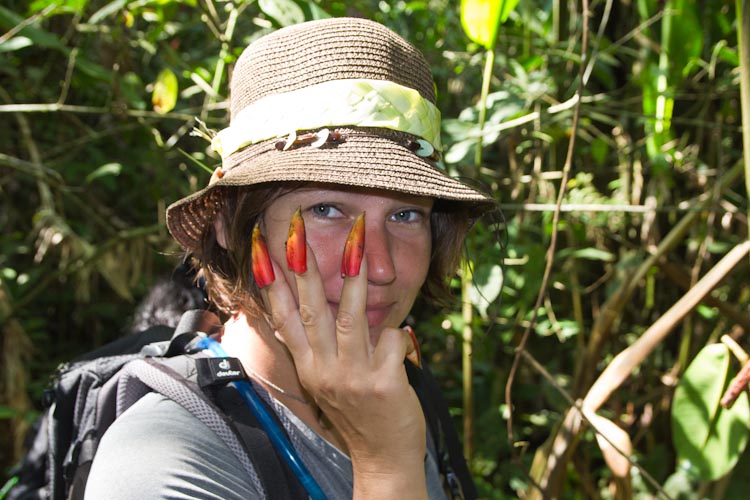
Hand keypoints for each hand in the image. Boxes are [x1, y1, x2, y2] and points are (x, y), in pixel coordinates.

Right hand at [255, 218, 427, 498]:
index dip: (271, 281)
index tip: (260, 247)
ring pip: (350, 316)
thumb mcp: (329, 380)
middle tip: (297, 227)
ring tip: (358, 239)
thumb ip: (322, 344)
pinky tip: (406, 339)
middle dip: (303, 264)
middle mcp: (323, 370)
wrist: (384, 459)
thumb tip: (319, 300)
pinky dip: (399, 334)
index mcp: (307, 366)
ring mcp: (352, 378)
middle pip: (310, 308)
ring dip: (352, 274)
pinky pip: (391, 340)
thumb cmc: (360, 413)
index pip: (283, 316)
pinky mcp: (383, 384)